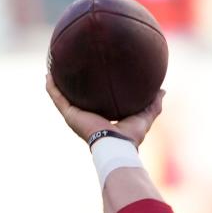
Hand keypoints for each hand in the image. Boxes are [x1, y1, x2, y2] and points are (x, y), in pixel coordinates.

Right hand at [45, 73, 163, 146]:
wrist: (117, 145)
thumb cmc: (131, 136)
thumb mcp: (145, 116)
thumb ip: (153, 104)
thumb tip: (163, 90)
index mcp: (102, 118)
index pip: (96, 102)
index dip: (94, 90)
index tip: (93, 75)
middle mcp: (87, 116)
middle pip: (76, 98)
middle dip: (72, 84)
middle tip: (70, 67)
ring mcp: (76, 116)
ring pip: (62, 96)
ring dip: (56, 83)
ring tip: (53, 67)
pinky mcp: (69, 115)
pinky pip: (57, 98)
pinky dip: (51, 87)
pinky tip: (48, 73)